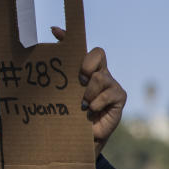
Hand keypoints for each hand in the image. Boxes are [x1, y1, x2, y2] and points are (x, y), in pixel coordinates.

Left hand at [51, 27, 125, 155]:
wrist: (86, 137)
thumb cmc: (73, 115)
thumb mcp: (63, 97)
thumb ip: (57, 77)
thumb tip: (48, 43)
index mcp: (87, 69)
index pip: (80, 48)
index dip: (70, 37)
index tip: (53, 32)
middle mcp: (101, 72)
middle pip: (97, 53)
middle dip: (86, 64)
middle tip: (80, 80)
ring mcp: (112, 83)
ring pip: (99, 76)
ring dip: (88, 92)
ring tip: (83, 104)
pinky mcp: (119, 96)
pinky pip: (107, 93)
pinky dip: (96, 103)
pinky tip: (91, 110)